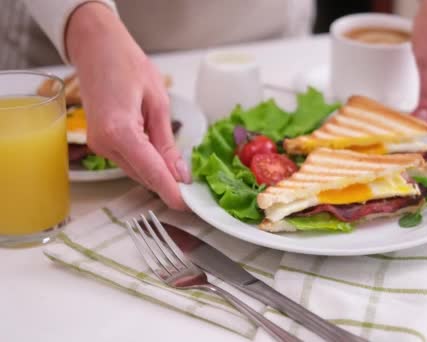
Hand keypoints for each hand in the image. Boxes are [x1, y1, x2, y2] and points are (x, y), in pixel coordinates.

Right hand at [66, 3, 189, 209]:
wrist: (95, 47)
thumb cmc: (127, 65)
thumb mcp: (158, 103)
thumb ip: (166, 142)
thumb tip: (179, 173)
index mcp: (119, 131)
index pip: (150, 170)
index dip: (170, 190)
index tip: (187, 206)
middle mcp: (104, 143)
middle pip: (143, 174)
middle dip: (168, 184)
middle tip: (194, 192)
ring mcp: (98, 144)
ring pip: (136, 170)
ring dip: (158, 174)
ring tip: (184, 177)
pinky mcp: (99, 142)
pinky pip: (128, 160)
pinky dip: (147, 163)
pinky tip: (163, 160)